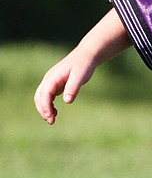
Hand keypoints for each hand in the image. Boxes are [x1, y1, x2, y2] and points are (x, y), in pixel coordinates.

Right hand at [33, 8, 130, 123]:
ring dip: (44, 109)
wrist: (86, 56)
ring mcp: (51, 82)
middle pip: (39, 97)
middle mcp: (49, 79)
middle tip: (51, 121)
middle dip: (43, 110)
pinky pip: (48, 97)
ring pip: (42, 97)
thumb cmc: (84, 65)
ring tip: (52, 120)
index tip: (50, 117)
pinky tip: (55, 112)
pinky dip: (49, 105)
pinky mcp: (56, 84)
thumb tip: (67, 101)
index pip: (44, 94)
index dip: (45, 106)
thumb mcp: (80, 76)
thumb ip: (73, 88)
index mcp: (52, 77)